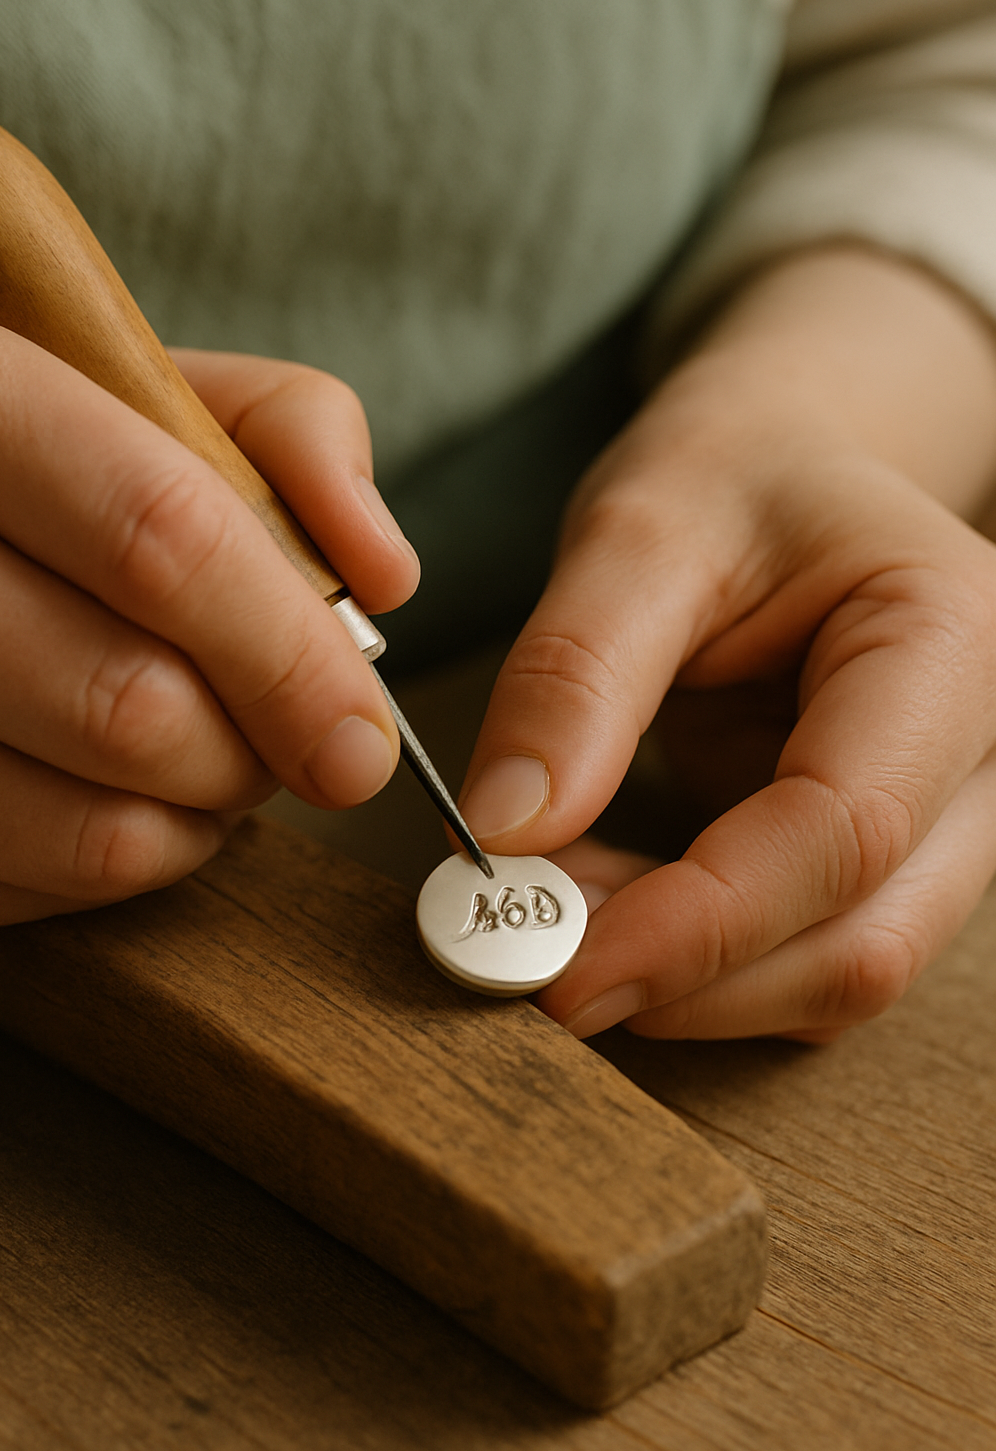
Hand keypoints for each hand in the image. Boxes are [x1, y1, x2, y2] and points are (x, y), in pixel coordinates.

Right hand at [0, 327, 418, 928]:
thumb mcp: (180, 393)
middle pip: (126, 707)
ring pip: (86, 828)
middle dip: (250, 754)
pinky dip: (118, 860)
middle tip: (280, 739)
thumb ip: (297, 438)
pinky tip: (122, 788)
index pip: (160, 541)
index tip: (360, 733)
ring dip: (196, 818)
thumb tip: (384, 576)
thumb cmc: (75, 454)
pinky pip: (34, 883)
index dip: (286, 653)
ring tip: (205, 754)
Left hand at [458, 247, 995, 1039]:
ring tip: (549, 903)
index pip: (846, 830)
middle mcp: (981, 753)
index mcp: (952, 644)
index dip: (700, 923)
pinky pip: (797, 953)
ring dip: (683, 979)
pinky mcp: (884, 858)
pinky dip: (691, 959)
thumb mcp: (636, 532)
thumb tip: (503, 832)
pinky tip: (599, 897)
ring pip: (835, 971)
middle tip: (521, 957)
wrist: (787, 471)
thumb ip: (574, 676)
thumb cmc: (732, 476)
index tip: (556, 966)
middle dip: (686, 976)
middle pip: (861, 939)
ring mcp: (945, 819)